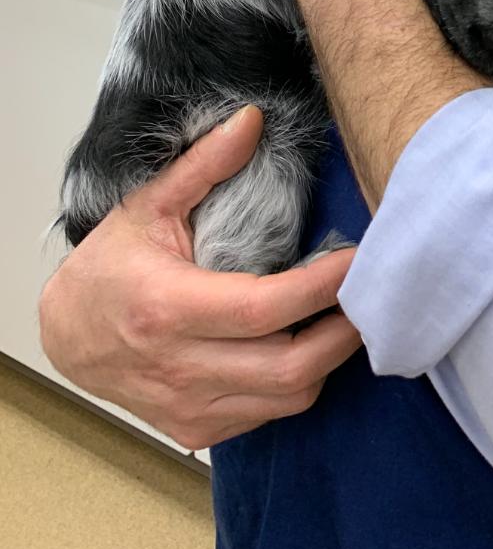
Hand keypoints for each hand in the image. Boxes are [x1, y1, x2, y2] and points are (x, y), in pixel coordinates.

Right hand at [38, 105, 362, 451]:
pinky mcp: (197, 430)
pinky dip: (298, 384)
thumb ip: (204, 163)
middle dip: (343, 331)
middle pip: (290, 367)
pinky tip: (305, 344)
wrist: (66, 332)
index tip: (358, 259)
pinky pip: (268, 415)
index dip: (322, 287)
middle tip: (370, 291)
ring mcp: (189, 407)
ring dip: (328, 359)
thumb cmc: (111, 266)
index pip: (266, 309)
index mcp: (169, 307)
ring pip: (288, 398)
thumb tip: (251, 119)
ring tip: (345, 316)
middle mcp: (180, 366)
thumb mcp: (149, 204)